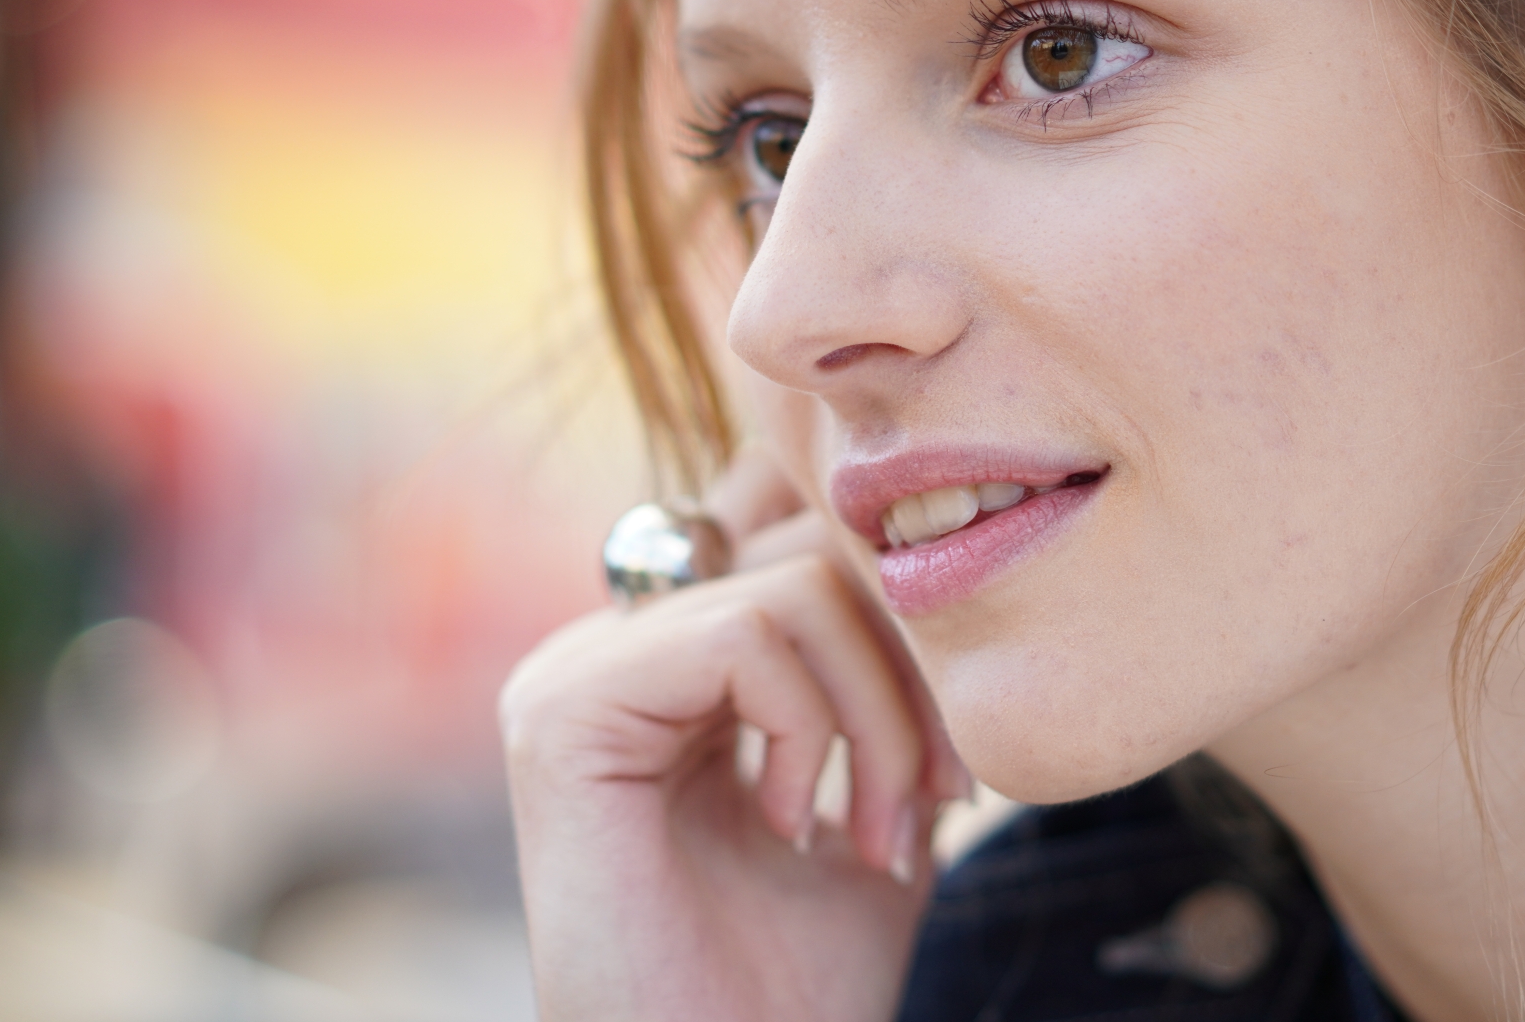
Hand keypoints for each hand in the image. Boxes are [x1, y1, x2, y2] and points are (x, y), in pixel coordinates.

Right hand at [502, 447, 969, 1021]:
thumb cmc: (792, 991)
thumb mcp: (876, 811)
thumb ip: (891, 697)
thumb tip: (946, 591)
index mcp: (670, 672)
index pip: (806, 551)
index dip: (907, 630)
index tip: (959, 770)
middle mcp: (613, 654)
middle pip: (810, 548)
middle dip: (912, 667)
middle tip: (949, 793)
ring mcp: (578, 673)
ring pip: (795, 586)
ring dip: (880, 715)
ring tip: (881, 836)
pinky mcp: (565, 709)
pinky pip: (744, 634)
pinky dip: (811, 726)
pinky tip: (794, 826)